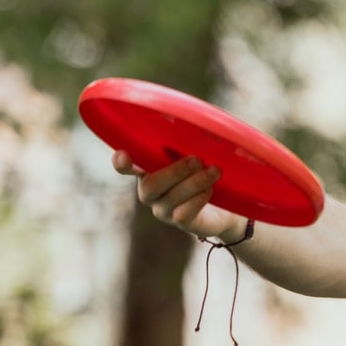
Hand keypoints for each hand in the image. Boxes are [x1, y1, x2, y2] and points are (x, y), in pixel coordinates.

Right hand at [115, 151, 243, 241]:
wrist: (223, 210)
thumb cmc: (203, 175)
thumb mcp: (194, 159)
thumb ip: (186, 145)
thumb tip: (194, 122)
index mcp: (148, 171)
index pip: (126, 168)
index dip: (122, 163)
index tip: (123, 155)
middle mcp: (150, 193)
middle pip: (151, 185)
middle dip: (176, 171)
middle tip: (197, 160)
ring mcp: (163, 210)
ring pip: (172, 197)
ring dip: (196, 182)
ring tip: (215, 170)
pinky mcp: (180, 223)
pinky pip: (184, 213)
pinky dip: (199, 199)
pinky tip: (210, 190)